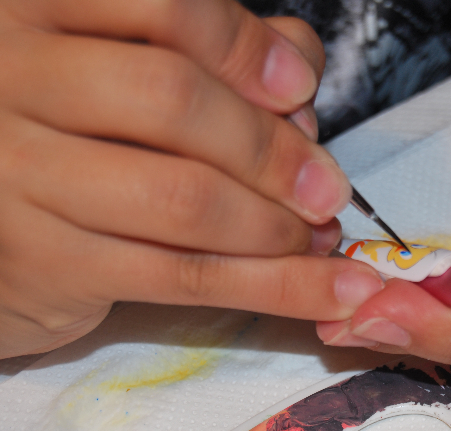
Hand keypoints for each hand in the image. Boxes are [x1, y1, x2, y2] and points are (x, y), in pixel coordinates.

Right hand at [0, 0, 384, 357]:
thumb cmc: (71, 135)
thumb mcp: (125, 68)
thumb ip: (212, 49)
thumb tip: (297, 68)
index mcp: (42, 10)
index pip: (162, 5)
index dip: (243, 48)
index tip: (299, 90)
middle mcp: (15, 78)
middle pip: (174, 100)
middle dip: (272, 151)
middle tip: (326, 188)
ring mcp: (17, 174)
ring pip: (183, 198)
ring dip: (277, 226)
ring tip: (320, 237)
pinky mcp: (44, 263)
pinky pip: (182, 276)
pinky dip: (273, 287)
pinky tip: (324, 290)